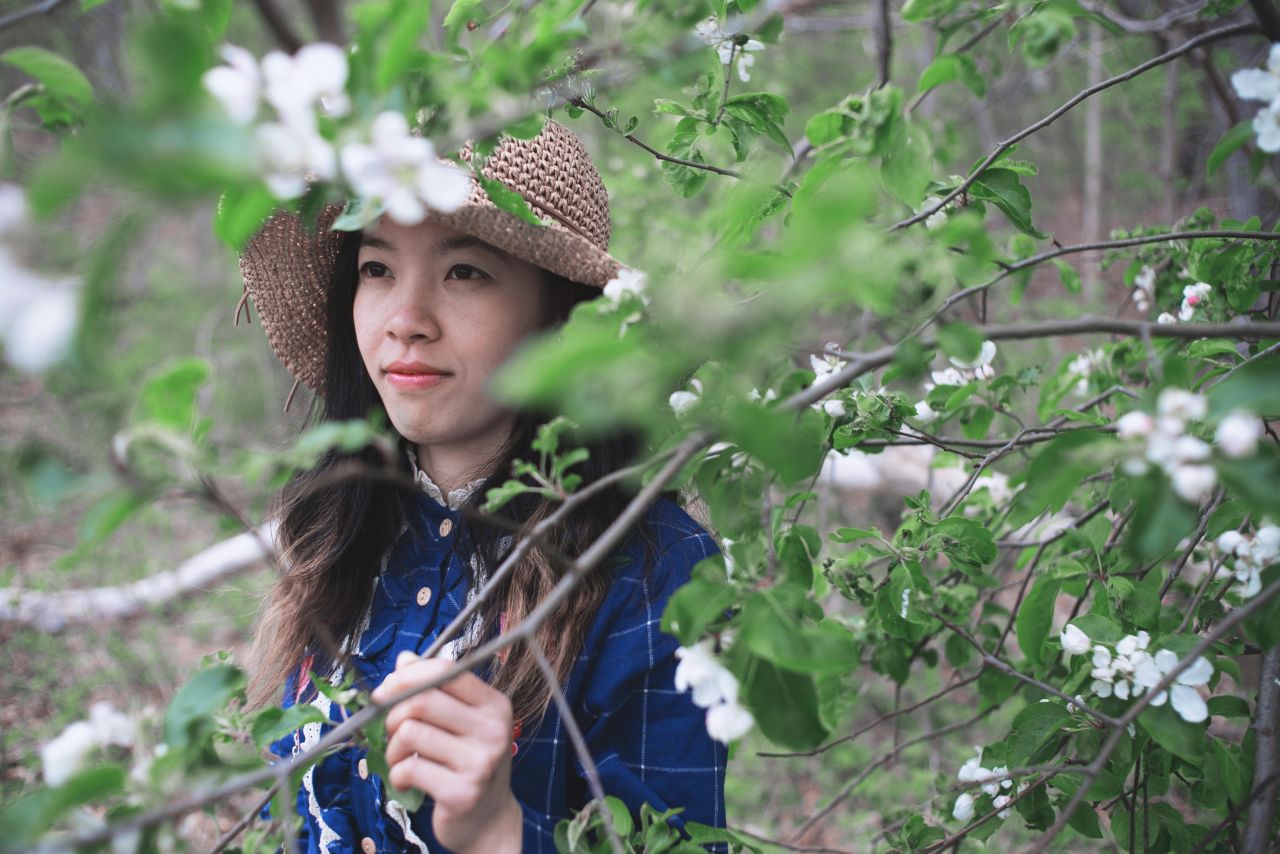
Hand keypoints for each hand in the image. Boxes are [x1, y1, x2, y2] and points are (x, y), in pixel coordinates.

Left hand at [371, 652, 521, 853]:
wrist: (487, 818)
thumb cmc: (467, 762)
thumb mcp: (459, 721)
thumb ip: (434, 689)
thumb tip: (405, 659)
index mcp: (494, 704)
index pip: (445, 671)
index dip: (407, 675)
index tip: (386, 690)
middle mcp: (493, 729)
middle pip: (422, 700)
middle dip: (392, 714)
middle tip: (391, 730)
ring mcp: (480, 762)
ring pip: (410, 733)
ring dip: (393, 749)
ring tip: (401, 759)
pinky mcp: (462, 792)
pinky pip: (409, 769)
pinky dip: (397, 775)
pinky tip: (407, 781)